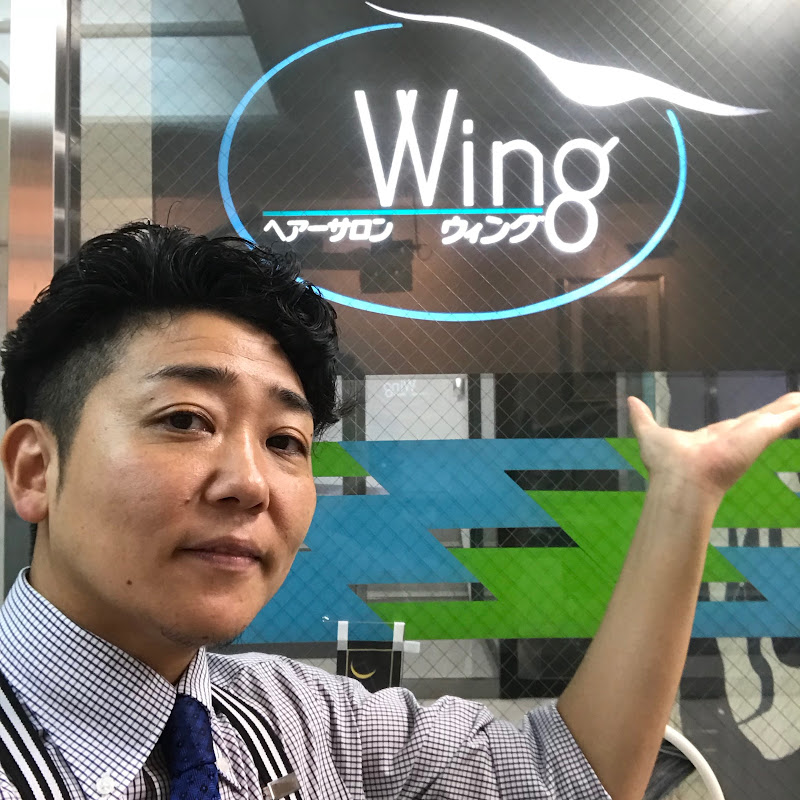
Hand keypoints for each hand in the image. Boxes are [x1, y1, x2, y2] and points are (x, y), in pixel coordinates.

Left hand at [628, 392, 799, 496]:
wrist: (680, 480)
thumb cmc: (665, 464)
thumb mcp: (650, 433)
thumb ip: (643, 417)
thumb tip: (632, 401)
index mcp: (718, 437)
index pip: (743, 423)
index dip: (755, 417)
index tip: (767, 413)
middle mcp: (739, 435)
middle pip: (767, 417)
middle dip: (783, 409)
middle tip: (797, 400)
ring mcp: (753, 434)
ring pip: (781, 415)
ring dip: (794, 407)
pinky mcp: (762, 432)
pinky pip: (789, 417)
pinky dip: (797, 412)